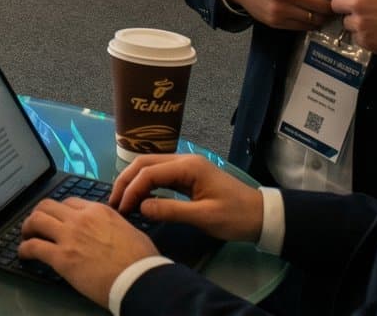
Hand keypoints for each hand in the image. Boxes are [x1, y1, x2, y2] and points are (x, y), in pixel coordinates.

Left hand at [19, 197, 161, 305]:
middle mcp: (80, 219)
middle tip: (36, 224)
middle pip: (47, 206)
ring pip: (36, 220)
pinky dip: (24, 249)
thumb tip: (106, 230)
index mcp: (98, 211)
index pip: (69, 202)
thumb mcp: (129, 230)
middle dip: (38, 214)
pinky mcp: (61, 257)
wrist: (139, 279)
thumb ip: (112, 225)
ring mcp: (69, 236)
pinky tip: (24, 254)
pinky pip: (33, 247)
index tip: (57, 219)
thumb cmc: (141, 260)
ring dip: (27, 227)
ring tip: (26, 236)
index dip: (60, 211)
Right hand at [111, 153, 264, 242]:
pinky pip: (159, 175)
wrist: (262, 216)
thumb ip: (170, 210)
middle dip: (126, 181)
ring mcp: (186, 166)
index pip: (148, 172)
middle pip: (144, 164)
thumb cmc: (236, 216)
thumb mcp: (203, 216)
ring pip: (150, 167)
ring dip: (133, 182)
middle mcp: (184, 160)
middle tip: (113, 202)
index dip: (131, 190)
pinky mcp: (188, 175)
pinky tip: (139, 198)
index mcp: (188, 166)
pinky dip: (145, 184)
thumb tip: (140, 207)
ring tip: (122, 200)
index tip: (122, 209)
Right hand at [223, 0, 333, 29]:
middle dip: (333, 5)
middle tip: (334, 3)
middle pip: (324, 6)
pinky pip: (303, 26)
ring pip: (316, 19)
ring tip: (321, 9)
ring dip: (323, 15)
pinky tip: (308, 14)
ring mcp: (279, 8)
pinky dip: (310, 22)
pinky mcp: (275, 21)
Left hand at [329, 0, 376, 58]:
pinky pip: (356, 38)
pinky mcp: (365, 41)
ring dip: (356, 23)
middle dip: (345, 7)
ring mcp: (359, 24)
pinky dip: (365, 37)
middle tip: (361, 10)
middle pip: (335, 4)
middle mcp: (356, 3)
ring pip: (346, 23)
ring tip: (376, 24)